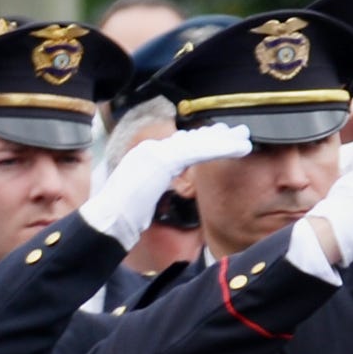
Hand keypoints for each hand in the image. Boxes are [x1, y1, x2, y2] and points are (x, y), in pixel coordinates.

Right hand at [84, 123, 252, 246]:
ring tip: (245, 139)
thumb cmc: (123, 218)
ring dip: (223, 141)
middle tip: (239, 132)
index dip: (202, 141)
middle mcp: (149, 150)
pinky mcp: (161, 161)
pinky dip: (219, 149)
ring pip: (196, 143)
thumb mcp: (144, 198)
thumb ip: (157, 186)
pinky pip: (196, 152)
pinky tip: (238, 149)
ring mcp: (154, 153)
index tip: (220, 139)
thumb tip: (163, 189)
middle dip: (216, 136)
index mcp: (145, 156)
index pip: (179, 144)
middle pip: (189, 139)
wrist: (107, 221)